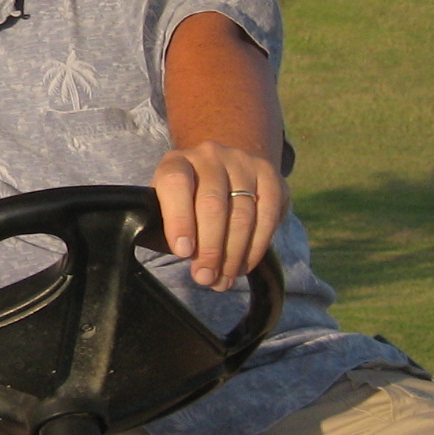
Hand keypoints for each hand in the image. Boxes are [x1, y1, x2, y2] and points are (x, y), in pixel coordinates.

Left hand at [153, 140, 287, 290]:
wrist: (222, 169)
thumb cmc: (187, 200)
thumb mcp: (166, 206)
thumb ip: (165, 226)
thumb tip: (182, 253)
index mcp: (177, 162)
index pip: (175, 183)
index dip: (179, 219)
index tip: (183, 252)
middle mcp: (209, 155)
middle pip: (212, 203)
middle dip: (210, 248)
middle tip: (205, 278)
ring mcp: (242, 162)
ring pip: (242, 213)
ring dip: (233, 254)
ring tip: (224, 279)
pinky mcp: (268, 174)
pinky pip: (267, 216)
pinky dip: (256, 247)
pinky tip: (244, 266)